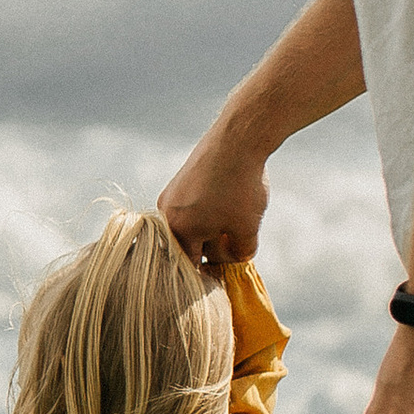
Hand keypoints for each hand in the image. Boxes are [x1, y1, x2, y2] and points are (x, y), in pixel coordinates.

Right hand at [159, 124, 268, 275]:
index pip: (189, 266)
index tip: (225, 274)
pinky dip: (207, 212)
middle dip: (211, 248)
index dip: (209, 274)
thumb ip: (239, 254)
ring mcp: (170, 195)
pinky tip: (228, 202)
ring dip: (210, 229)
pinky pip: (190, 208)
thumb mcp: (248, 228)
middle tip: (236, 244)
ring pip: (190, 225)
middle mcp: (165, 214)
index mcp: (178, 231)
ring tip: (236, 220)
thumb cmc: (241, 188)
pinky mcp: (179, 181)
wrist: (238, 138)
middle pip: (187, 245)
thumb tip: (232, 261)